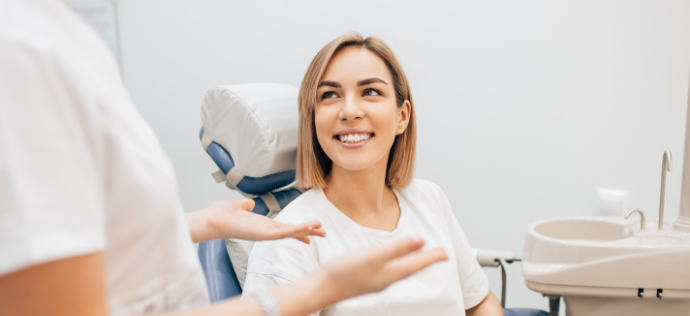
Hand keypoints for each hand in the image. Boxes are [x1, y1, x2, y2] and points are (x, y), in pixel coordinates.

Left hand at [187, 199, 325, 242]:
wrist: (212, 219)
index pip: (284, 227)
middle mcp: (265, 231)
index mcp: (262, 224)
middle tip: (324, 233)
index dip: (298, 228)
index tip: (311, 230)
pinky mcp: (263, 235)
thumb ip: (245, 205)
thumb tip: (249, 203)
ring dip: (306, 230)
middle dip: (308, 231)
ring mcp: (265, 234)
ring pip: (290, 232)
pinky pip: (283, 233)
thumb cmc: (221, 214)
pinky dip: (296, 231)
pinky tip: (307, 228)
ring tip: (321, 229)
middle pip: (292, 231)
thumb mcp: (237, 206)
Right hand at [309, 237, 447, 305]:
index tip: (446, 253)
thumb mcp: (373, 256)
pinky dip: (398, 264)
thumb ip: (397, 248)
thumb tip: (421, 240)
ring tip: (420, 257)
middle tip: (439, 255)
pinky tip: (392, 262)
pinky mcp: (366, 279)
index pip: (417, 264)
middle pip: (412, 268)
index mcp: (391, 273)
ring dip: (413, 263)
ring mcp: (376, 281)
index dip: (432, 257)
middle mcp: (386, 280)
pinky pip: (390, 271)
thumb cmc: (344, 272)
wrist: (321, 288)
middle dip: (426, 261)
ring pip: (401, 271)